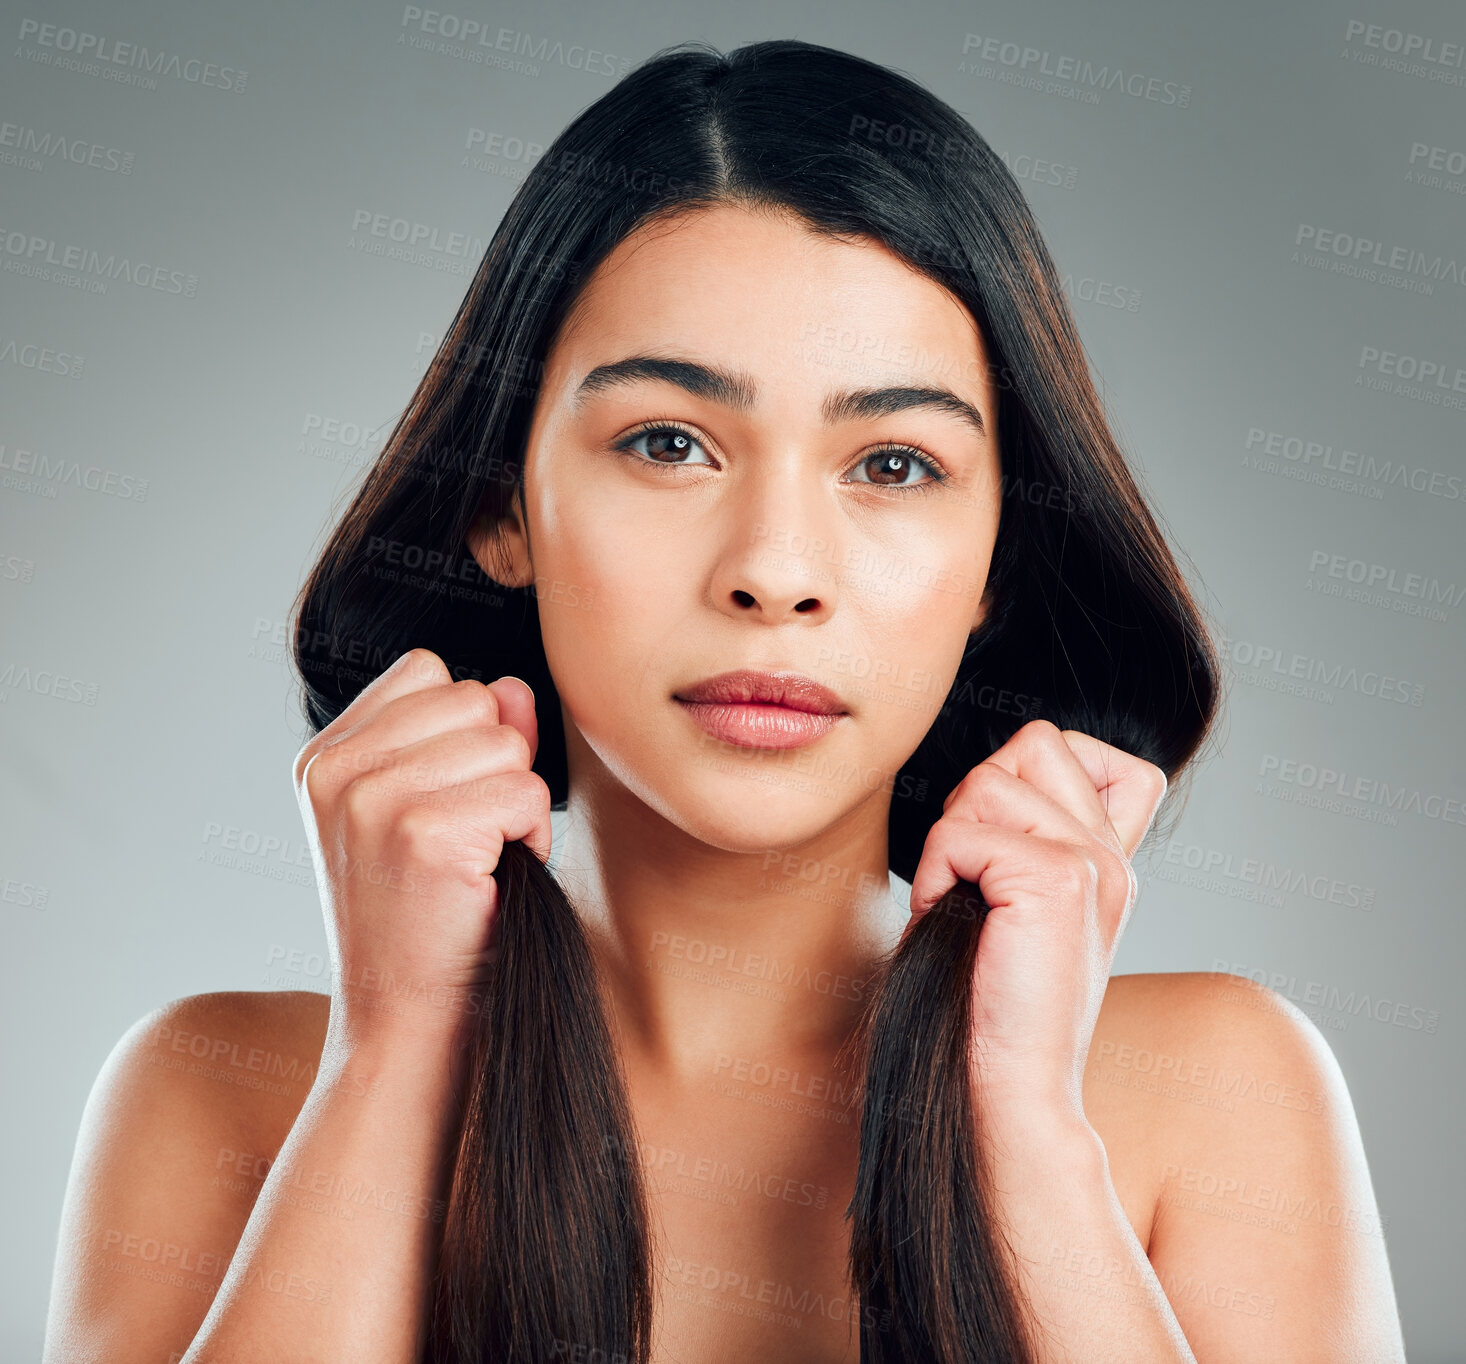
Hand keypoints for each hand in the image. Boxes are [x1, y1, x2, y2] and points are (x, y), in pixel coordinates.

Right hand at [291, 648, 551, 1049]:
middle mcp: (335, 769)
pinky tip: (490, 883)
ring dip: (518, 806)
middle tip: (465, 843)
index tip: (441, 805)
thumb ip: (469, 735)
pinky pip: (527, 793)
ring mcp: (373, 799)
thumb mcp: (429, 810)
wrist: (402, 1023)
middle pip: (476, 698)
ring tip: (476, 864)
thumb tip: (514, 687)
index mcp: (324, 756)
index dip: (464, 731)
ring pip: (509, 744)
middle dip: (496, 767)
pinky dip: (532, 840)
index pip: (430, 671)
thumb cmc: (426, 918)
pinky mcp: (423, 835)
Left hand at [905, 719, 1166, 1124]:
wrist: (1013, 1086)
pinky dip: (936, 874)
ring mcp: (1093, 863)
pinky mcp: (1057, 879)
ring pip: (987, 781)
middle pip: (1032, 744)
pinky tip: (953, 922)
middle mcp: (1112, 854)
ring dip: (951, 842)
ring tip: (966, 906)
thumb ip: (1026, 837)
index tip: (999, 851)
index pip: (1084, 748)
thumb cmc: (988, 1000)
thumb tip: (988, 779)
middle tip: (973, 879)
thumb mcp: (1017, 904)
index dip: (1027, 772)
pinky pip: (960, 832)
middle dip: (978, 800)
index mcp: (1109, 857)